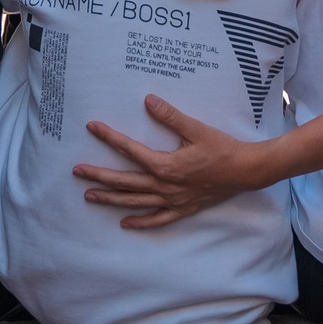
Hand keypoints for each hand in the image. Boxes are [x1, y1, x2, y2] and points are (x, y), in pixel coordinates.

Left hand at [72, 95, 274, 228]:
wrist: (245, 171)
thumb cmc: (221, 148)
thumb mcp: (196, 128)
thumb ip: (170, 116)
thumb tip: (148, 100)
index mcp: (165, 165)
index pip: (130, 150)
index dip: (109, 137)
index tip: (92, 127)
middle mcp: (164, 186)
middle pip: (124, 181)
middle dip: (98, 175)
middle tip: (77, 171)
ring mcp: (172, 201)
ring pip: (135, 202)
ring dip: (111, 199)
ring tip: (89, 196)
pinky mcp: (182, 209)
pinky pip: (157, 220)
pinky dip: (140, 222)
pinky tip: (125, 223)